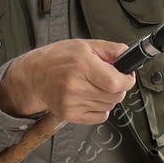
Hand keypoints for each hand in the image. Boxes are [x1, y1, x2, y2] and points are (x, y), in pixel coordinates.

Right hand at [0, 40, 134, 124]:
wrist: (34, 76)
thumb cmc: (58, 58)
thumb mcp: (85, 45)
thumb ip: (111, 50)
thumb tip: (129, 57)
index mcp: (82, 65)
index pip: (116, 82)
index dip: (127, 80)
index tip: (127, 76)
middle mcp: (76, 86)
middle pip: (116, 96)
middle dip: (118, 87)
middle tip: (107, 79)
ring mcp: (72, 103)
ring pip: (109, 106)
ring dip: (108, 97)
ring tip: (94, 86)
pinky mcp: (70, 115)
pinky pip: (101, 117)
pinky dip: (100, 108)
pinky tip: (89, 97)